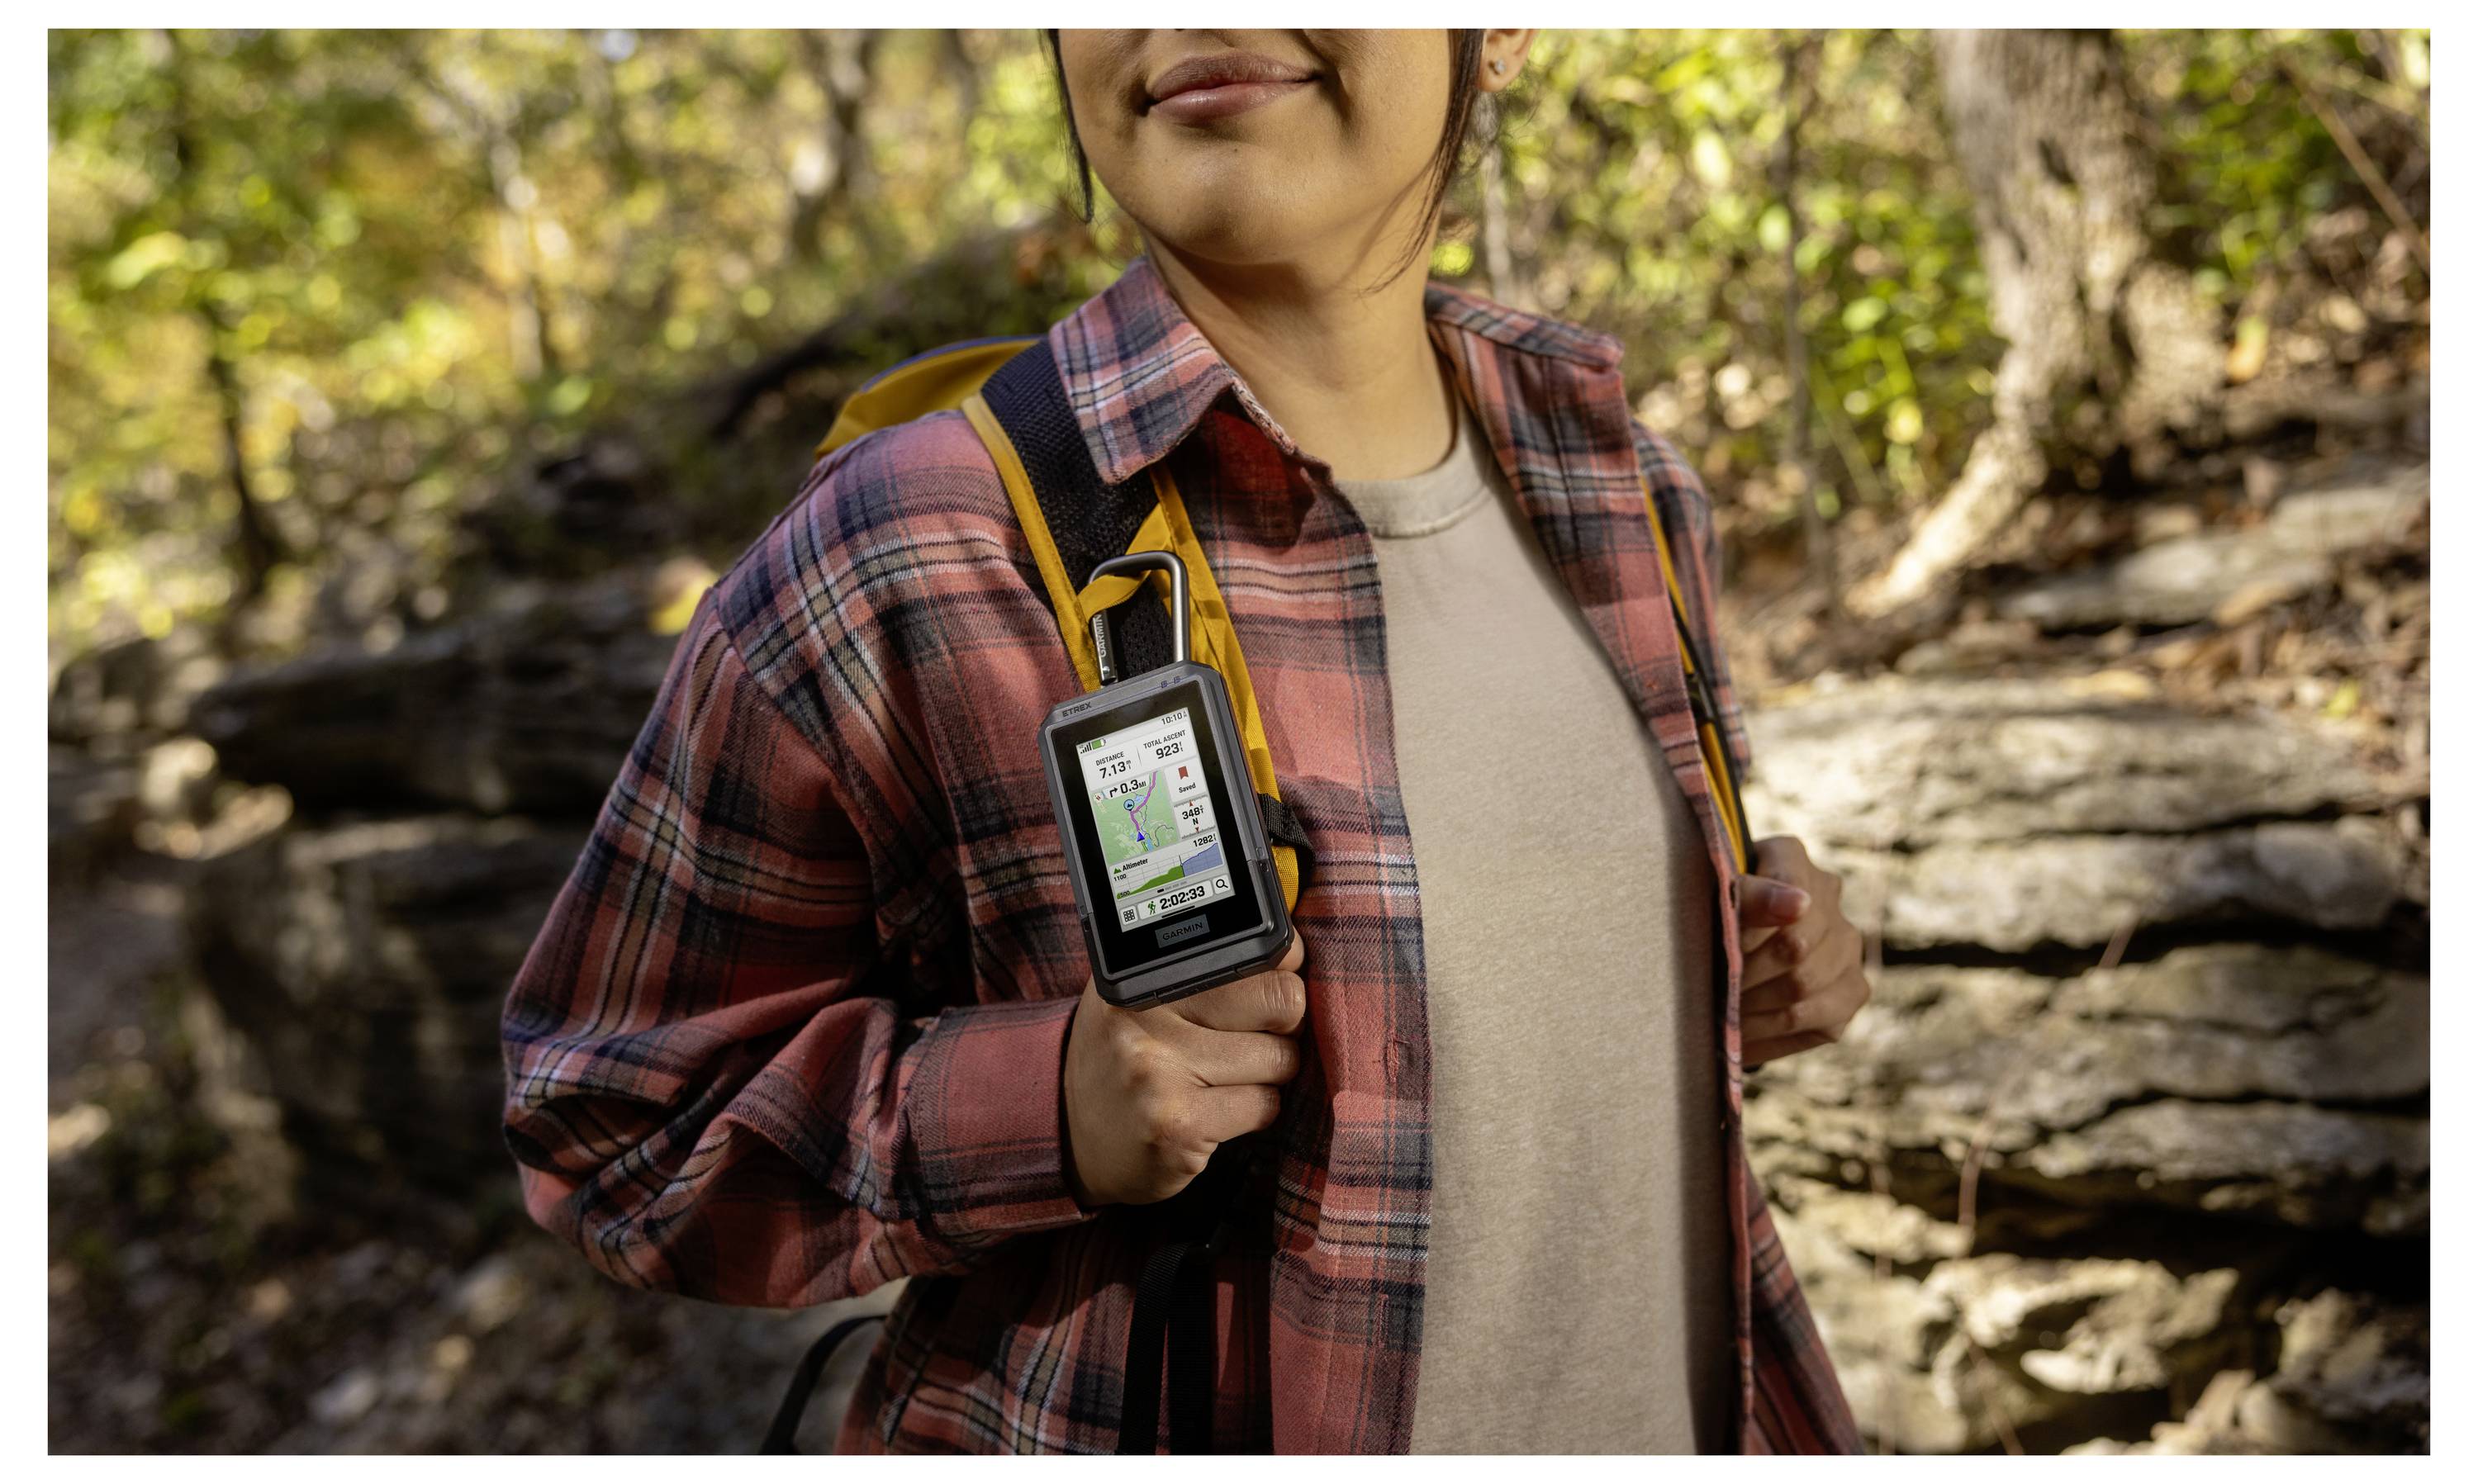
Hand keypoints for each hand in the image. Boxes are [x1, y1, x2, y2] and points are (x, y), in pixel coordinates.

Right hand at [1061, 933, 1305, 1206]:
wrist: (1067, 1134)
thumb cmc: (1124, 1058)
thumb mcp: (1141, 996)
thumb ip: (1203, 967)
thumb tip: (1292, 953)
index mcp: (1143, 972)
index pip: (1255, 950)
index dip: (1282, 971)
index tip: (1275, 986)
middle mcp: (1146, 1014)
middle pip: (1282, 1001)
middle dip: (1285, 1026)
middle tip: (1256, 1039)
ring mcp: (1160, 1070)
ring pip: (1280, 1058)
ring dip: (1269, 1076)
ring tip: (1226, 1078)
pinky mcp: (1179, 1125)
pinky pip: (1264, 1106)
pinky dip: (1256, 1113)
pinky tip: (1217, 1112)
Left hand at [1735, 835, 1870, 1067]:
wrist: (1714, 947)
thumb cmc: (1706, 916)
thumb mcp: (1713, 898)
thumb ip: (1749, 895)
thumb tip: (1799, 905)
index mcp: (1789, 857)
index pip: (1783, 894)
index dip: (1748, 932)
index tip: (1721, 950)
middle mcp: (1829, 895)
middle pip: (1795, 948)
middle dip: (1744, 975)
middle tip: (1712, 991)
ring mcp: (1846, 944)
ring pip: (1804, 986)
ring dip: (1754, 1006)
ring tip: (1721, 1014)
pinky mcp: (1852, 990)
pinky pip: (1819, 1021)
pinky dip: (1772, 1032)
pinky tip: (1742, 1033)